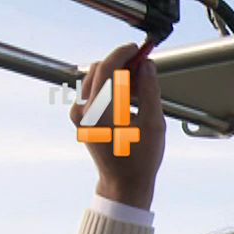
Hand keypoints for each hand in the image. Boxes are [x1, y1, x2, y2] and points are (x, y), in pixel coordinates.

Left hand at [71, 44, 165, 209]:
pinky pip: (93, 92)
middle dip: (120, 64)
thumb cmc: (140, 160)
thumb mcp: (154, 125)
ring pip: (95, 79)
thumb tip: (147, 66)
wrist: (123, 184)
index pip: (108, 68)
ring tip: (138, 90)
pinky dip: (109, 89)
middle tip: (142, 69)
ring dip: (115, 77)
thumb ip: (151, 91)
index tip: (138, 49)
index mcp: (101, 110)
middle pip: (99, 70)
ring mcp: (79, 113)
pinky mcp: (80, 117)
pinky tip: (128, 101)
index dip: (124, 54)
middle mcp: (84, 109)